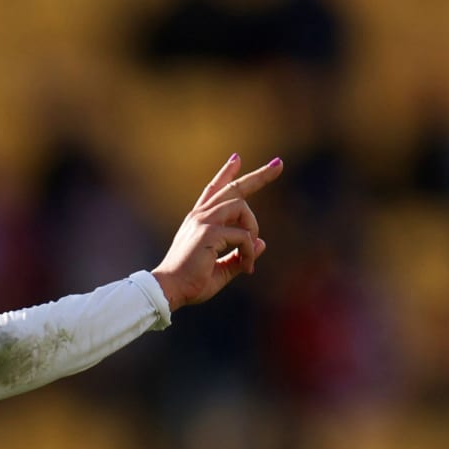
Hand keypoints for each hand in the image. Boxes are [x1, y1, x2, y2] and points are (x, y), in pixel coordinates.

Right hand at [152, 154, 283, 311]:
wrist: (169, 290)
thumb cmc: (190, 282)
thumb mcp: (221, 268)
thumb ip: (240, 255)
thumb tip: (262, 243)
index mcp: (199, 221)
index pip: (214, 190)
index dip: (226, 173)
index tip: (237, 158)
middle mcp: (200, 216)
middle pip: (233, 188)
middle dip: (259, 176)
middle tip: (279, 164)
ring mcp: (203, 221)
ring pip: (241, 206)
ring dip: (253, 228)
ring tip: (249, 253)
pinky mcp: (208, 232)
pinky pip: (243, 235)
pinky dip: (249, 251)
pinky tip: (246, 266)